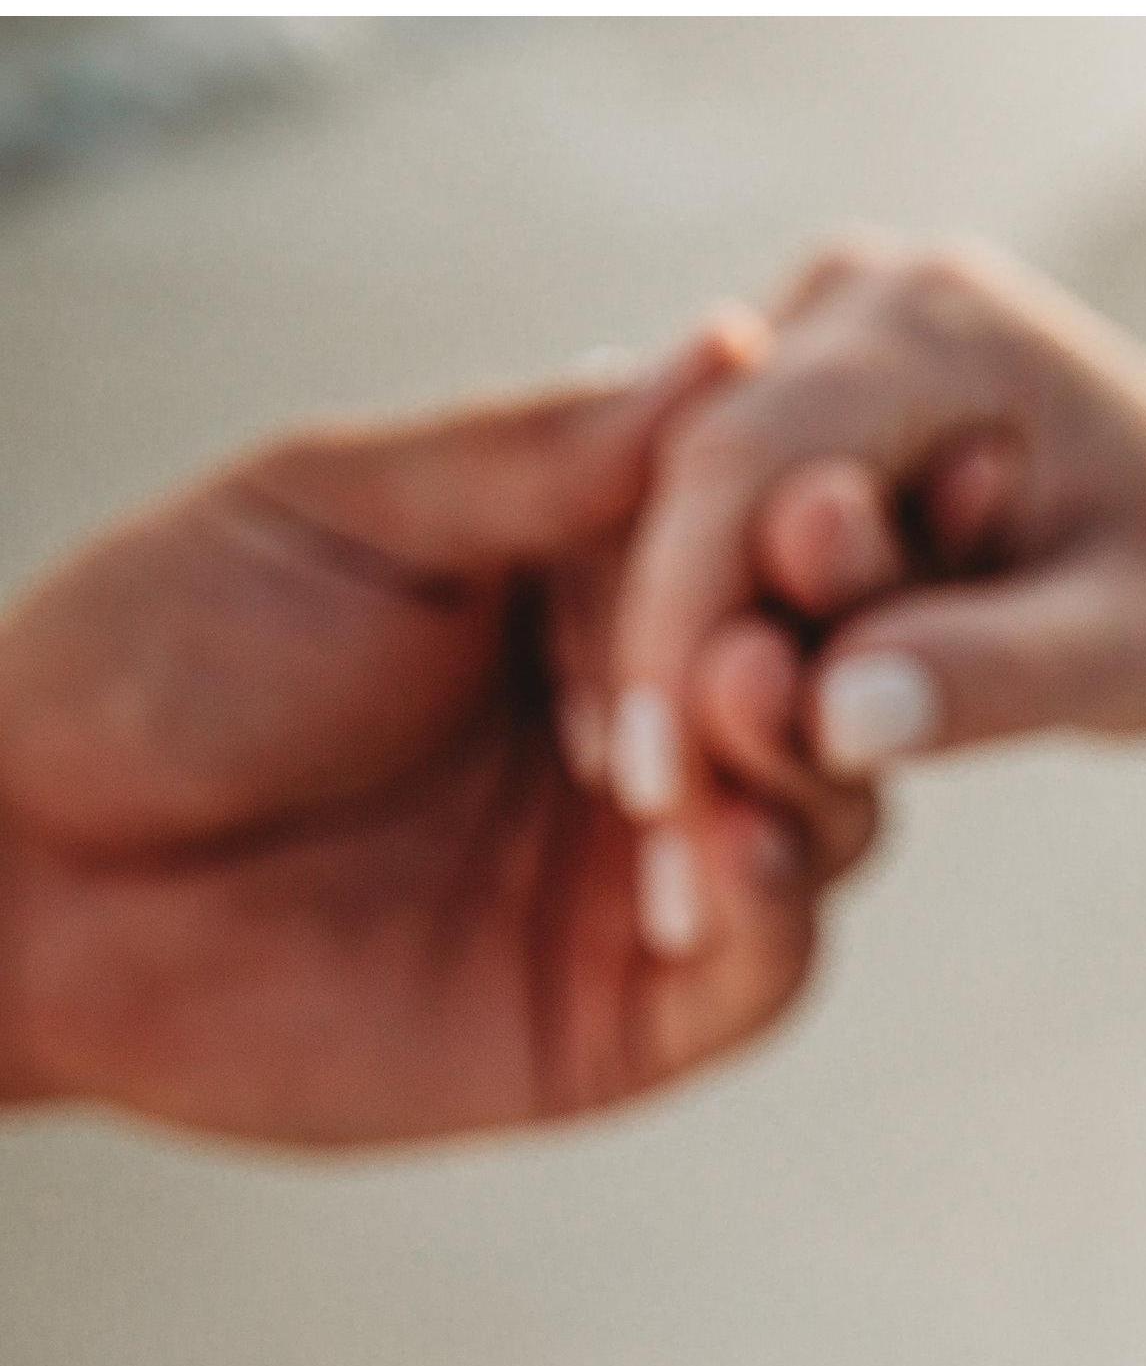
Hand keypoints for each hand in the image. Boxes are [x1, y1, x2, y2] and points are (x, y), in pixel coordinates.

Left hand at [0, 336, 879, 1144]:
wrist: (26, 876)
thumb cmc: (156, 656)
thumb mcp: (348, 510)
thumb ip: (543, 453)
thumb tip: (733, 351)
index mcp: (596, 583)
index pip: (768, 539)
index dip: (816, 518)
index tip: (844, 487)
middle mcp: (653, 720)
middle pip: (829, 676)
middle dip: (838, 637)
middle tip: (807, 603)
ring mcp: (653, 870)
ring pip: (828, 814)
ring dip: (808, 762)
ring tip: (746, 712)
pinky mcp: (637, 1014)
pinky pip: (765, 968)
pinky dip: (778, 909)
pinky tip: (735, 853)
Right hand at [593, 237, 1145, 818]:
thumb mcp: (1135, 648)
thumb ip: (997, 674)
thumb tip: (833, 721)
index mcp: (936, 324)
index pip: (746, 463)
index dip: (683, 625)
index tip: (657, 783)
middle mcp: (852, 298)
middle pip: (692, 480)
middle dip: (664, 658)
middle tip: (647, 828)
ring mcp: (806, 331)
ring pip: (673, 501)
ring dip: (663, 657)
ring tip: (665, 821)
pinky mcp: (783, 390)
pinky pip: (700, 516)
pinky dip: (695, 634)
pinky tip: (688, 759)